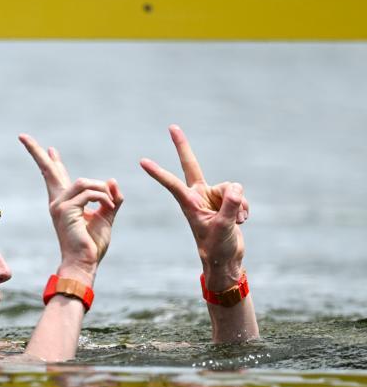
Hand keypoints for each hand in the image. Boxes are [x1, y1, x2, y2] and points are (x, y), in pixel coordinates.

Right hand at [19, 134, 123, 283]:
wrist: (84, 263)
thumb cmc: (91, 245)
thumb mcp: (106, 217)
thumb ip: (110, 199)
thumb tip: (112, 181)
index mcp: (64, 203)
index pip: (55, 177)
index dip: (53, 161)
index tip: (50, 149)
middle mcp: (57, 201)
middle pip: (48, 170)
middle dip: (36, 152)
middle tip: (22, 136)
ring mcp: (58, 205)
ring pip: (85, 182)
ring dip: (103, 191)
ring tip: (111, 205)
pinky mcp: (66, 209)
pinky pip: (91, 193)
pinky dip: (105, 199)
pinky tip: (109, 208)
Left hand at [139, 125, 248, 289]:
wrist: (226, 259)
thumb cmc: (217, 248)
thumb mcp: (223, 229)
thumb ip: (230, 207)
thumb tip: (236, 189)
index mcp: (189, 203)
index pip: (172, 183)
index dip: (159, 172)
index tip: (142, 162)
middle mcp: (199, 195)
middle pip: (192, 165)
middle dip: (182, 146)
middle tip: (171, 127)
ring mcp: (213, 197)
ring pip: (231, 186)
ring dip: (238, 204)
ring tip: (234, 222)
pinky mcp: (227, 200)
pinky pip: (241, 196)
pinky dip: (244, 208)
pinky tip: (239, 221)